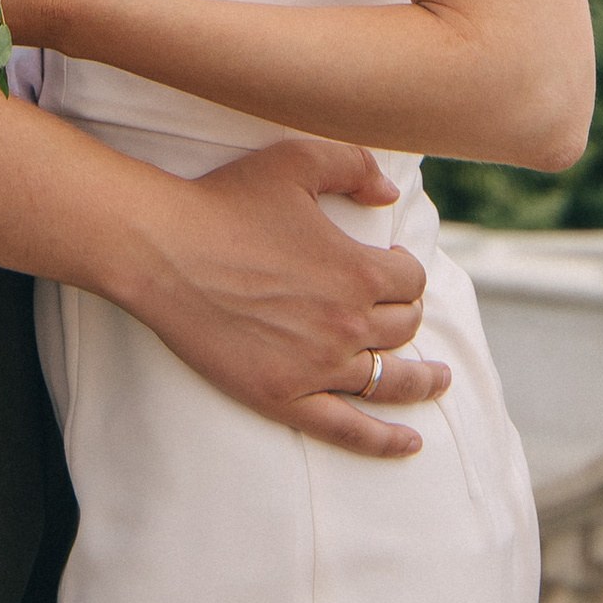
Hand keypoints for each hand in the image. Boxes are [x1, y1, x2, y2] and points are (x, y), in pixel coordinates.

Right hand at [118, 133, 445, 459]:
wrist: (164, 250)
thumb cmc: (226, 201)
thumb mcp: (295, 161)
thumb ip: (354, 167)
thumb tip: (390, 195)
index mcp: (357, 270)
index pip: (410, 279)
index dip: (405, 270)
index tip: (392, 266)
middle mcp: (347, 324)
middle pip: (404, 327)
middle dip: (408, 315)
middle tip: (401, 311)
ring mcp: (318, 367)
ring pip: (390, 380)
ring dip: (421, 380)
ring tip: (438, 380)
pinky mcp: (285, 398)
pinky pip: (349, 430)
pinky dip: (386, 441)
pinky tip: (410, 442)